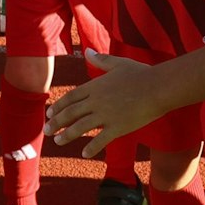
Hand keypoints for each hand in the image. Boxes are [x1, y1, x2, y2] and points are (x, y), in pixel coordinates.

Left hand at [46, 52, 163, 155]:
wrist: (158, 87)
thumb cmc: (140, 73)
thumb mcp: (118, 63)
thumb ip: (100, 60)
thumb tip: (87, 51)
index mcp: (95, 86)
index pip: (71, 97)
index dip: (59, 106)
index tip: (49, 113)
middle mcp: (96, 101)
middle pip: (71, 113)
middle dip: (57, 122)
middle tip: (47, 130)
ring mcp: (106, 115)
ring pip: (80, 127)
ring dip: (67, 135)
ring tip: (58, 141)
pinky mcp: (117, 127)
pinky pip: (100, 140)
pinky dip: (91, 147)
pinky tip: (84, 153)